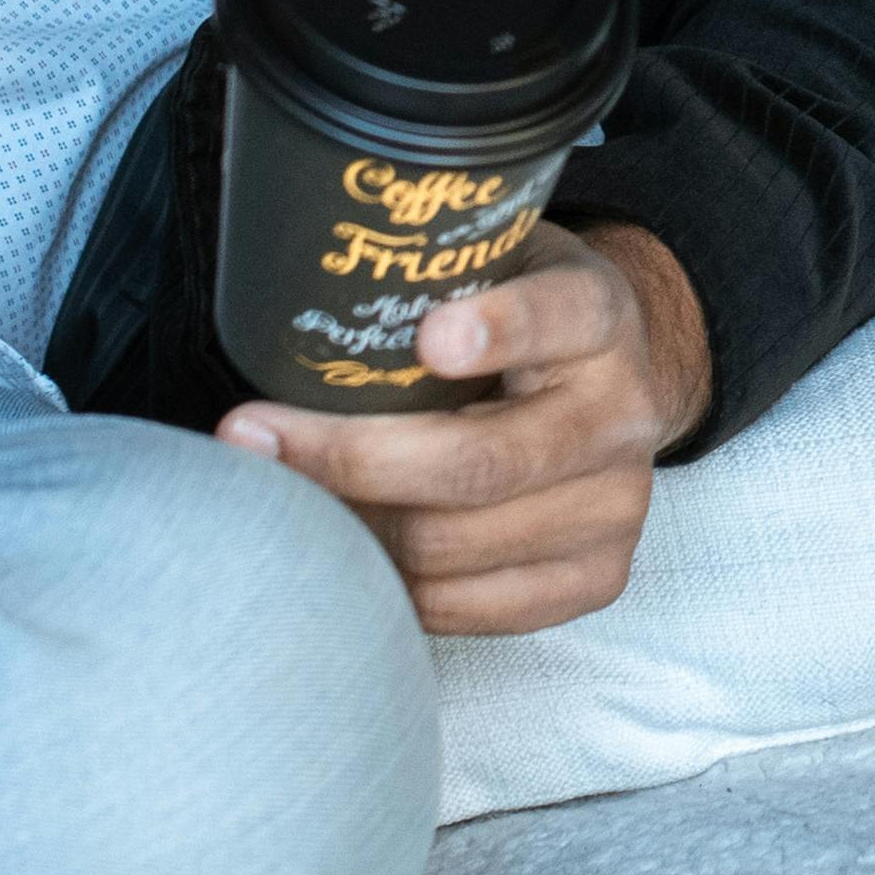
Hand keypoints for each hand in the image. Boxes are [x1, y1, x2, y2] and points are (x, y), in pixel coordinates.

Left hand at [220, 217, 709, 635]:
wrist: (618, 382)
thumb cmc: (521, 319)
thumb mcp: (496, 266)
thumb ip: (429, 280)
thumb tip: (284, 296)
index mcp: (600, 318)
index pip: (560, 319)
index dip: (499, 330)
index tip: (429, 339)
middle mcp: (621, 416)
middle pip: (477, 463)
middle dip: (346, 459)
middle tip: (253, 439)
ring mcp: (615, 508)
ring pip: (453, 547)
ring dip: (350, 526)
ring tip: (283, 496)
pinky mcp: (598, 577)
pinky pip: (466, 608)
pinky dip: (391, 582)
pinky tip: (349, 542)